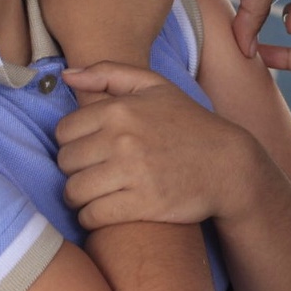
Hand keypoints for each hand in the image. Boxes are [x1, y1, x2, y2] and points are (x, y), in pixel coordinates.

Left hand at [57, 62, 250, 230]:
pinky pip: (93, 216)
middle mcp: (123, 139)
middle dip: (74, 169)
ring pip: (74, 191)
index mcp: (120, 109)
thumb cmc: (188, 122)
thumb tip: (66, 75)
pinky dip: (91, 218)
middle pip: (66, 162)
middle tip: (91, 172)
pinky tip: (103, 212)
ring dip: (79, 197)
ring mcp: (133, 173)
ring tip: (92, 194)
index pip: (63, 131)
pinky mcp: (143, 204)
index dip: (71, 142)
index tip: (85, 149)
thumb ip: (107, 73)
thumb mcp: (154, 85)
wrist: (227, 164)